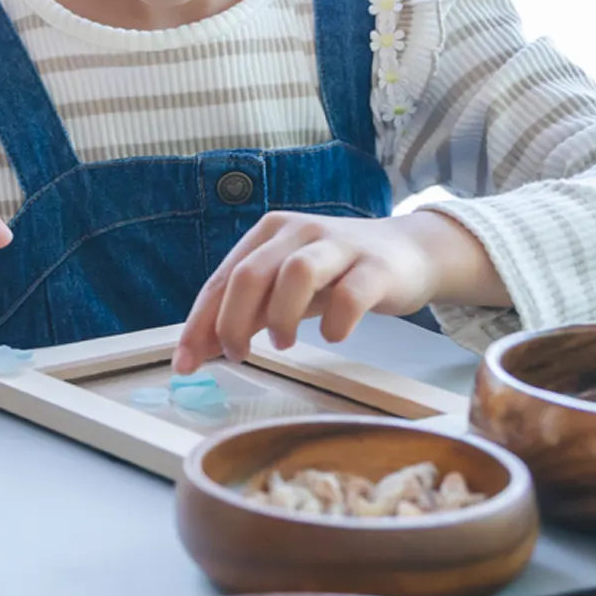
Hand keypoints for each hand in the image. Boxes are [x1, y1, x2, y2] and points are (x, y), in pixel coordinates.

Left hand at [173, 212, 504, 372]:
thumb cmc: (338, 274)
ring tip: (284, 344)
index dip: (200, 324)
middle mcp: (300, 231)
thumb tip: (202, 351)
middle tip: (239, 356)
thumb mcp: (287, 290)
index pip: (223, 279)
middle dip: (234, 323)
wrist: (409, 253)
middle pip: (251, 274)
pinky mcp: (376, 267)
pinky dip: (335, 323)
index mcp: (269, 234)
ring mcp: (340, 245)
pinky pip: (350, 295)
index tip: (186, 364)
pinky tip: (333, 336)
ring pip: (296, 274)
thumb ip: (248, 314)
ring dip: (282, 318)